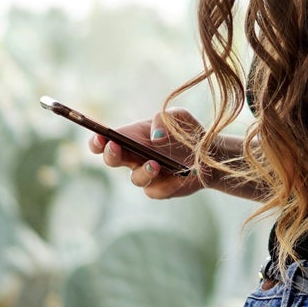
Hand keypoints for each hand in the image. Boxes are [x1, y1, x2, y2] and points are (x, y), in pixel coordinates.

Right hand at [88, 108, 205, 199]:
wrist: (210, 152)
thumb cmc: (187, 131)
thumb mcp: (178, 116)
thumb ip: (164, 119)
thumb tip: (155, 137)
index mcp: (132, 136)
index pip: (105, 139)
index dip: (97, 140)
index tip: (99, 137)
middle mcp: (134, 157)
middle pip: (112, 159)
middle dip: (110, 154)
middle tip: (114, 147)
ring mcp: (146, 175)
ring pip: (135, 178)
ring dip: (143, 171)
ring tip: (155, 164)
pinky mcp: (159, 189)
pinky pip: (156, 190)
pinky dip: (166, 184)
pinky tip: (178, 177)